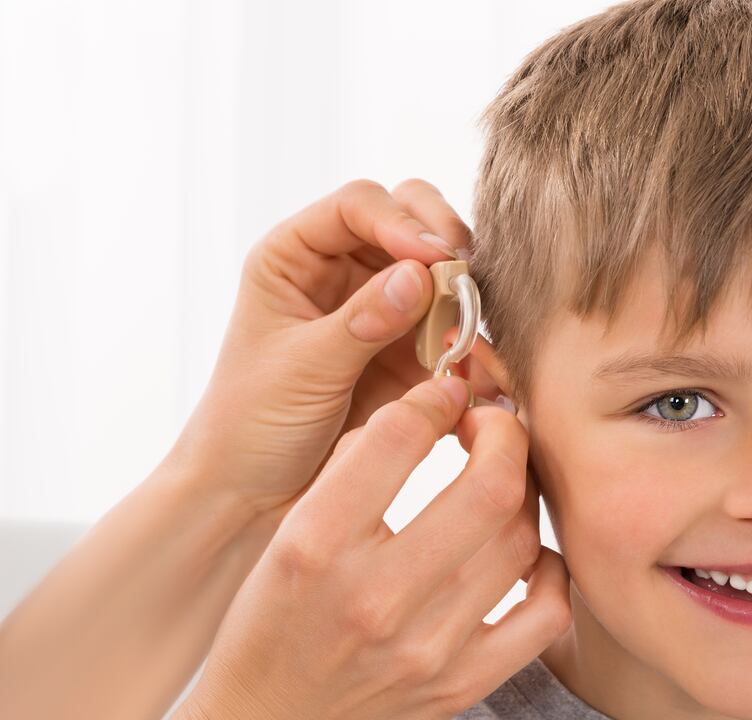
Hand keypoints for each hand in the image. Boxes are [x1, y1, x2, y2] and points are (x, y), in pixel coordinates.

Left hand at [174, 178, 475, 519]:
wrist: (254, 498)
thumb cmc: (249, 424)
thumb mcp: (301, 368)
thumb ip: (361, 320)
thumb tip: (420, 274)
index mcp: (297, 256)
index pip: (357, 206)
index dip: (400, 221)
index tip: (433, 256)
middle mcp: (344, 272)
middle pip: (411, 221)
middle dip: (444, 243)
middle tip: (465, 275)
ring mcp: (385, 312)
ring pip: (443, 278)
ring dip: (466, 301)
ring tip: (473, 339)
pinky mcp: (413, 356)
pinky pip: (458, 337)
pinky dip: (475, 350)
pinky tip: (481, 375)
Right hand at [177, 375, 571, 719]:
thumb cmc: (272, 618)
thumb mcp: (287, 532)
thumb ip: (353, 466)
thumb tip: (433, 403)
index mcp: (316, 544)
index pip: (401, 437)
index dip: (437, 398)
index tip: (446, 396)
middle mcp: (374, 597)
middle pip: (490, 487)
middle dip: (504, 435)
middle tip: (491, 427)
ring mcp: (425, 648)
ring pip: (521, 540)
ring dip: (523, 494)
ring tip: (502, 481)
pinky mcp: (460, 684)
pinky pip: (547, 612)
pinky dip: (547, 569)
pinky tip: (521, 552)